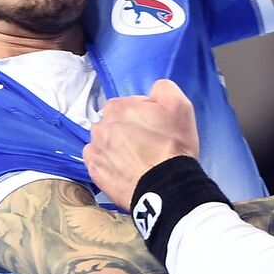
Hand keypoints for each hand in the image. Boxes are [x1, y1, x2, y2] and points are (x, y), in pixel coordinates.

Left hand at [84, 80, 200, 209]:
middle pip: (115, 122)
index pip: (129, 104)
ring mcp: (95, 150)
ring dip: (117, 146)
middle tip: (149, 142)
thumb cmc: (173, 145)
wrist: (165, 185)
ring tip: (138, 158)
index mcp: (118, 107)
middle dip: (129, 129)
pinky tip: (126, 167)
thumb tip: (153, 91)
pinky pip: (99, 160)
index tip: (155, 125)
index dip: (144, 113)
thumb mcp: (180, 105)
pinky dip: (110, 162)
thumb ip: (163, 88)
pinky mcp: (94, 172)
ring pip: (105, 141)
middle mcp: (100, 127)